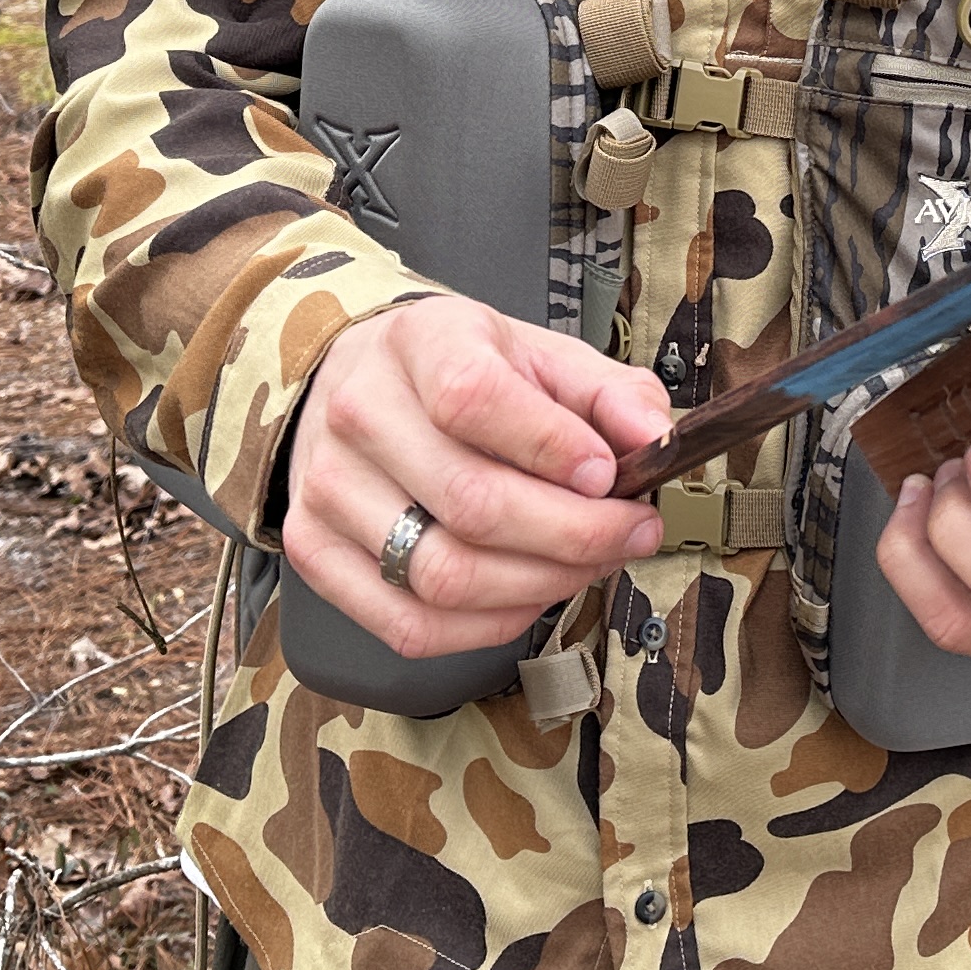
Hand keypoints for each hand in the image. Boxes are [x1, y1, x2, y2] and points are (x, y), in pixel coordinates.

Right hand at [283, 298, 673, 657]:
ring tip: (585, 563)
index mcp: (418, 343)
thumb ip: (606, 392)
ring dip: (539, 585)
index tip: (610, 474)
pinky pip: (409, 625)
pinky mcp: (315, 552)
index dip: (551, 446)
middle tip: (629, 533)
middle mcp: (360, 413)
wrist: (354, 382)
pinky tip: (527, 595)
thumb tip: (656, 438)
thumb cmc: (454, 371)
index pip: (473, 398)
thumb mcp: (535, 353)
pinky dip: (487, 627)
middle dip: (573, 534)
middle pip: (471, 502)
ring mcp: (329, 489)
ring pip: (443, 575)